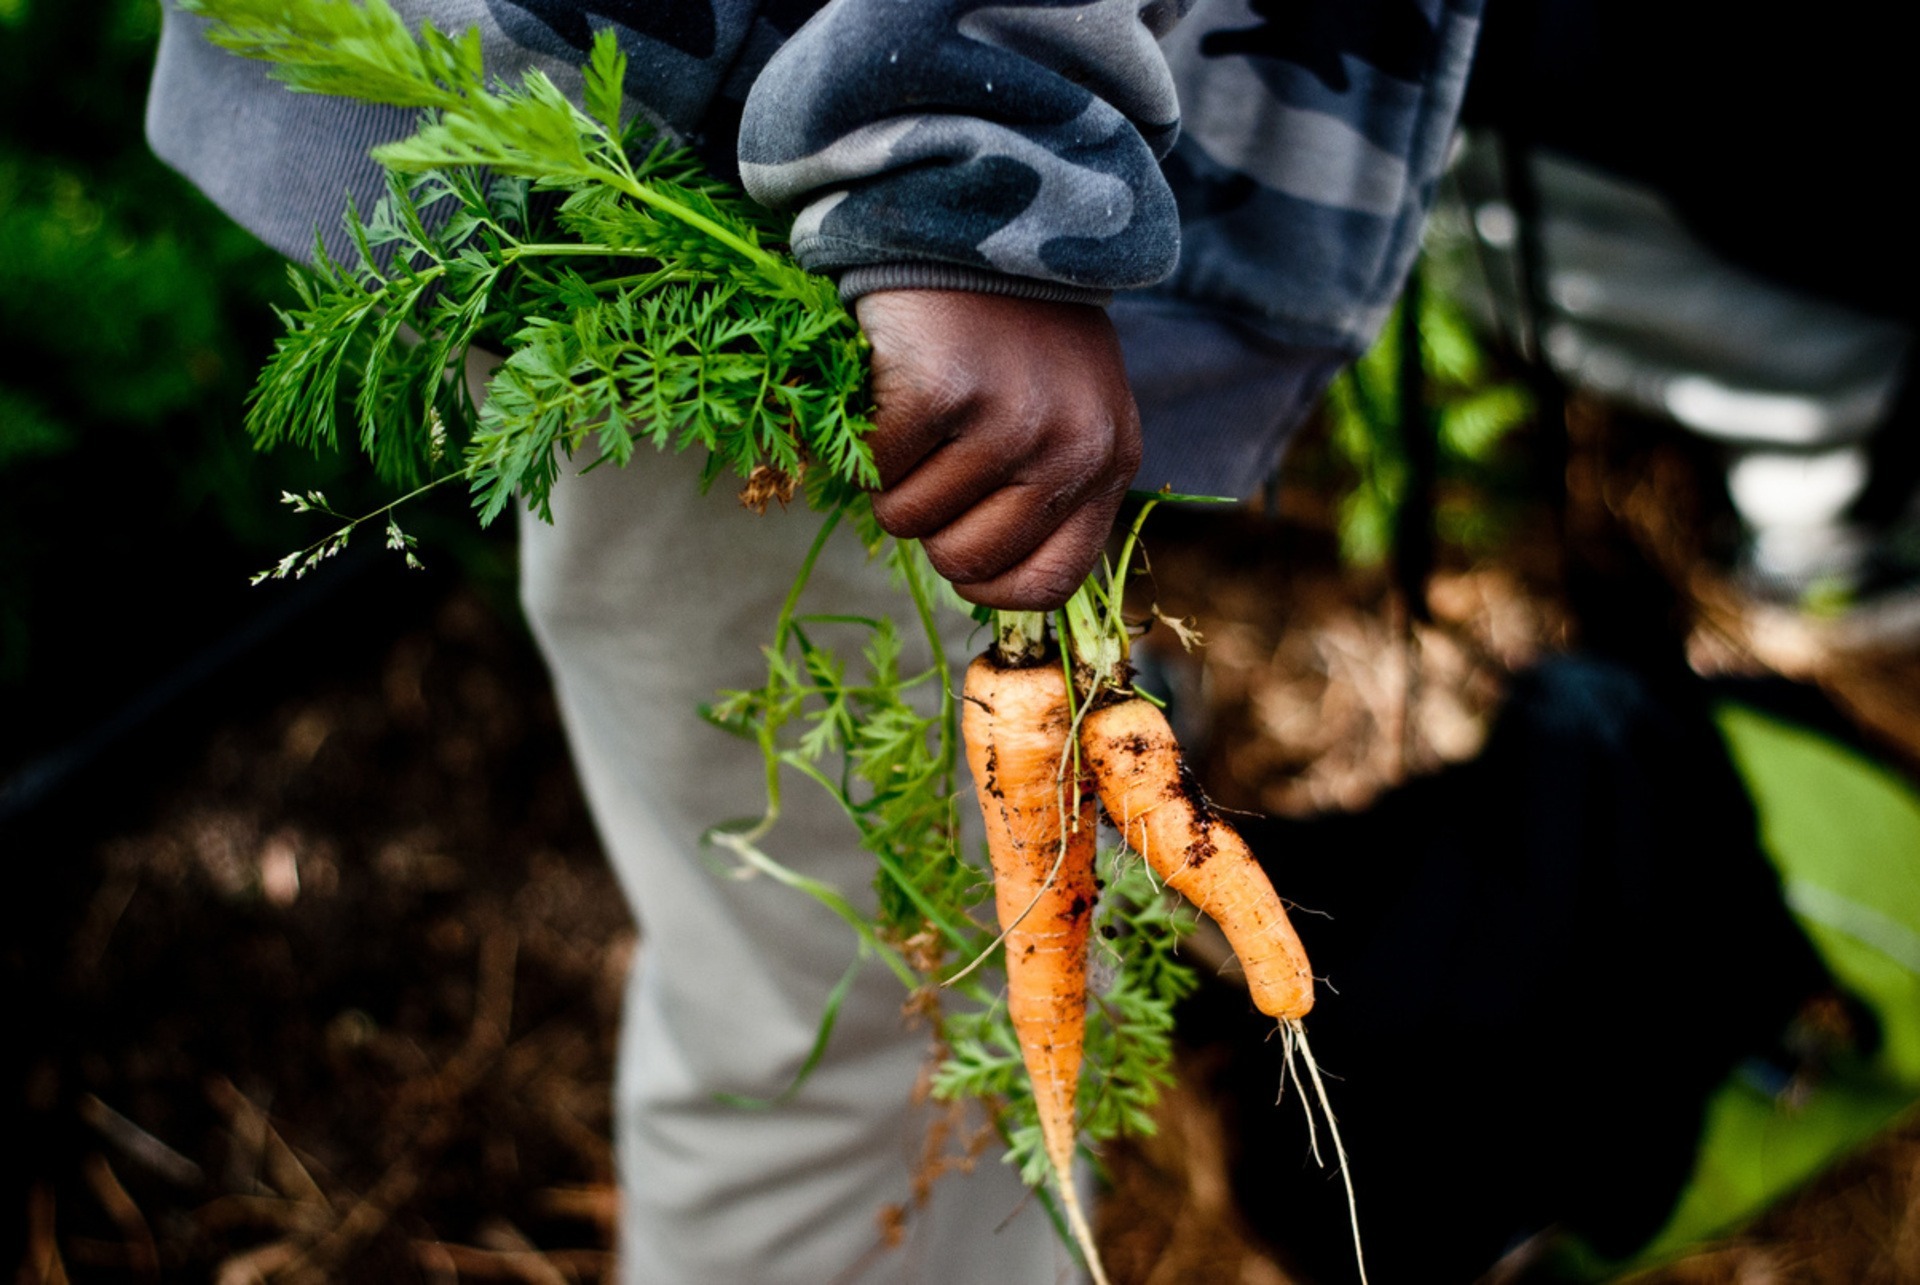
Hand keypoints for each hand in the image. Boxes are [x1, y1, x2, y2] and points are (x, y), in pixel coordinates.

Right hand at [855, 289, 1141, 610]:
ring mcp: (1011, 420)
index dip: (987, 584)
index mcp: (1108, 462)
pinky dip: (863, 434)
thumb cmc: (1011, 324)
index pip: (1048, 583)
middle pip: (965, 561)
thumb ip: (1047, 487)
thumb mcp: (1066, 407)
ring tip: (914, 407)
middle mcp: (1072, 449)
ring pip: (907, 520)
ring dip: (889, 474)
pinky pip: (875, 466)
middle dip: (927, 521)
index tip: (957, 543)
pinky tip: (890, 383)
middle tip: (929, 455)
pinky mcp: (944, 389)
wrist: (974, 209)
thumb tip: (983, 577)